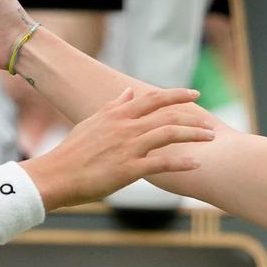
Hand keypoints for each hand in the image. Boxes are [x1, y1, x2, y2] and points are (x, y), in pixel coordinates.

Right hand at [23, 86, 213, 207]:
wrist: (56, 175)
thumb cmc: (72, 151)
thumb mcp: (92, 122)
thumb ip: (113, 106)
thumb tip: (127, 91)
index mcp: (117, 114)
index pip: (152, 98)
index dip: (176, 94)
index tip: (194, 94)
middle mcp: (126, 127)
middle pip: (168, 115)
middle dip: (193, 117)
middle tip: (210, 123)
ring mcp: (129, 147)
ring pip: (169, 134)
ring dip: (194, 135)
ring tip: (210, 138)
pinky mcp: (129, 169)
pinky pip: (162, 163)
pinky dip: (182, 162)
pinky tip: (196, 164)